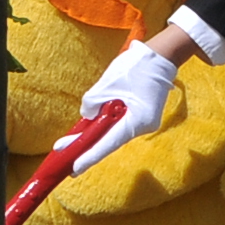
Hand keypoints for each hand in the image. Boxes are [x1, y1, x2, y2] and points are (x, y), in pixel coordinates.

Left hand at [73, 41, 179, 168]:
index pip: (108, 143)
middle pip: (111, 140)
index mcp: (137, 120)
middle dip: (86, 146)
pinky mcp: (143, 115)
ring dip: (94, 134)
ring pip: (114, 132)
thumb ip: (92, 103)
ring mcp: (145, 122)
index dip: (89, 156)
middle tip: (63, 152)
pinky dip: (105, 125)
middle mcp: (143, 126)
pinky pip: (120, 124)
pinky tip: (88, 128)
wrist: (161, 56)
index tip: (74, 168)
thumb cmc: (135, 67)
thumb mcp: (106, 84)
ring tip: (70, 141)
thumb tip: (87, 116)